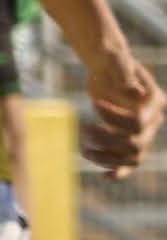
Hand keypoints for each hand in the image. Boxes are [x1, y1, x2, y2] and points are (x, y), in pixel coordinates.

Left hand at [83, 46, 160, 181]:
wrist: (106, 69)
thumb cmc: (111, 63)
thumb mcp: (116, 64)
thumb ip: (125, 78)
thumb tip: (135, 93)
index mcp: (155, 102)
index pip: (138, 121)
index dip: (113, 117)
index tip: (94, 104)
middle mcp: (153, 120)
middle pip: (135, 143)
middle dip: (106, 140)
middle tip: (83, 128)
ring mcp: (143, 132)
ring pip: (132, 157)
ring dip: (108, 158)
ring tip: (84, 151)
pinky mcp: (129, 138)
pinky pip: (129, 163)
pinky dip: (118, 171)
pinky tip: (105, 177)